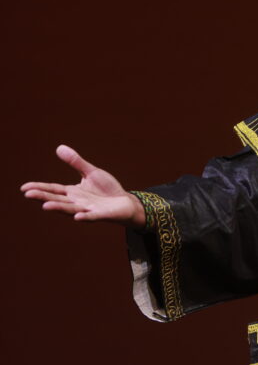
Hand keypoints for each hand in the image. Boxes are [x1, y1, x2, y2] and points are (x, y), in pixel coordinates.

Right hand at [21, 145, 144, 226]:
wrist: (126, 202)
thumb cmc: (107, 189)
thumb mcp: (91, 173)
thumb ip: (76, 162)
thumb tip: (59, 147)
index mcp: (72, 192)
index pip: (53, 189)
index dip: (39, 188)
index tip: (24, 188)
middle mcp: (77, 202)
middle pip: (57, 199)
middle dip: (43, 197)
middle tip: (28, 194)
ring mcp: (88, 209)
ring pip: (71, 209)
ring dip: (59, 208)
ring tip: (45, 206)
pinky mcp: (101, 215)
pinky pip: (92, 216)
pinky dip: (85, 217)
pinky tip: (77, 217)